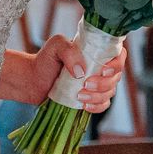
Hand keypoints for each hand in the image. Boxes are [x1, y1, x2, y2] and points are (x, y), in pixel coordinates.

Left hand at [11, 35, 126, 111]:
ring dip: (98, 96)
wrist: (34, 79)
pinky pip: (103, 105)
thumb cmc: (46, 59)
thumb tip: (81, 71)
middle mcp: (100, 67)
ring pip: (110, 92)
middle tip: (86, 84)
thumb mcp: (55, 46)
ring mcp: (97, 84)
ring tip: (79, 95)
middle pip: (116, 77)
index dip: (117, 64)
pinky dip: (97, 107)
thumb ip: (68, 50)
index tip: (104, 71)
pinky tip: (84, 106)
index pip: (118, 55)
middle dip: (104, 84)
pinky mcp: (91, 98)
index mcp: (96, 51)